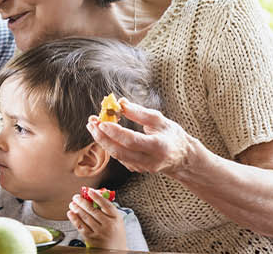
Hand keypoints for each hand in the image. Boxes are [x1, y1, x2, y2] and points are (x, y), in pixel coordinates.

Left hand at [67, 186, 127, 248]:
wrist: (115, 250)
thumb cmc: (116, 234)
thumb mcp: (117, 221)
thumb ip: (108, 210)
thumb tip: (95, 197)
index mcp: (116, 218)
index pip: (105, 204)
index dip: (96, 196)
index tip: (89, 191)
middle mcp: (108, 225)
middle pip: (93, 210)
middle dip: (82, 202)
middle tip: (76, 197)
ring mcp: (99, 232)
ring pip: (85, 217)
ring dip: (77, 209)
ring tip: (72, 204)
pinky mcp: (91, 238)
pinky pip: (81, 226)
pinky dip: (74, 219)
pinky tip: (71, 214)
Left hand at [87, 99, 205, 175]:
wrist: (181, 157)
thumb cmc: (171, 135)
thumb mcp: (159, 120)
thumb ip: (139, 113)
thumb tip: (121, 103)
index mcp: (159, 146)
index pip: (133, 141)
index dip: (115, 132)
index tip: (102, 122)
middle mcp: (150, 161)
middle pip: (120, 152)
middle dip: (103, 138)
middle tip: (91, 123)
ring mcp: (143, 168)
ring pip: (117, 156)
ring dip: (103, 141)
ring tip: (93, 125)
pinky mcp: (137, 169)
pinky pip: (120, 157)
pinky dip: (110, 145)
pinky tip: (104, 134)